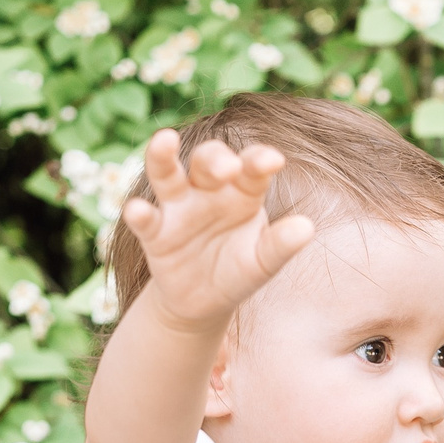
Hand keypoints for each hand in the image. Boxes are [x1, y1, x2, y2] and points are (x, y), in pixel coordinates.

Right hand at [121, 130, 318, 336]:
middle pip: (208, 161)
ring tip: (164, 140)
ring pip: (167, 174)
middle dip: (216, 159)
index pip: (251, 168)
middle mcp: (208, 191)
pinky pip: (146, 218)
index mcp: (243, 192)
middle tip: (227, 168)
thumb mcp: (262, 263)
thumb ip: (280, 245)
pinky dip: (139, 213)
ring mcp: (178, 207)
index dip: (259, 160)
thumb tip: (307, 228)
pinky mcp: (154, 232)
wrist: (204, 302)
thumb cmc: (238, 271)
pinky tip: (137, 209)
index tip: (273, 161)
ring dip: (163, 156)